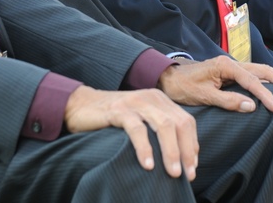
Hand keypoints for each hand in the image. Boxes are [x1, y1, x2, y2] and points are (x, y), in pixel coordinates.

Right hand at [64, 86, 197, 179]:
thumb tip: (178, 157)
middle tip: (187, 175)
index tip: (192, 167)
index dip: (192, 145)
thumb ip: (157, 129)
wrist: (80, 105)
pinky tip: (148, 165)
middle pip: (179, 123)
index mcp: (160, 100)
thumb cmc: (112, 118)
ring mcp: (136, 102)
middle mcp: (152, 98)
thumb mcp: (141, 119)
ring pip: (163, 126)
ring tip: (173, 173)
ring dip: (171, 151)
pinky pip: (137, 129)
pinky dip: (145, 148)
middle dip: (186, 151)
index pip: (186, 121)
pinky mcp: (119, 110)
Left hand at [156, 55, 272, 114]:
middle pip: (263, 69)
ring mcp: (232, 66)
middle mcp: (231, 62)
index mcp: (225, 66)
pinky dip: (267, 81)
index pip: (252, 80)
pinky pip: (253, 75)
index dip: (266, 95)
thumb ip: (228, 101)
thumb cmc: (183, 87)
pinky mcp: (230, 72)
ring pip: (261, 70)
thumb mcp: (204, 96)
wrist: (168, 78)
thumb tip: (252, 106)